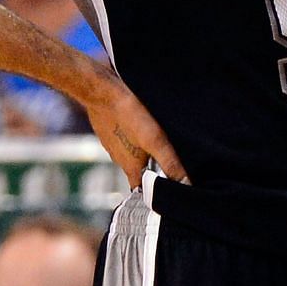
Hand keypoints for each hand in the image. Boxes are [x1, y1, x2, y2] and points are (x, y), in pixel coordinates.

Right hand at [83, 73, 187, 187]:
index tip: (168, 190)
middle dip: (153, 171)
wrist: (102, 93)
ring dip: (145, 153)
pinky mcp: (110, 131)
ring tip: (160, 144)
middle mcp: (119, 159)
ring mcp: (112, 144)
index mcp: (130, 167)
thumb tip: (184, 183)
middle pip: (138, 171)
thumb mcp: (154, 140)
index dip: (154, 192)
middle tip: (171, 164)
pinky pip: (125, 139)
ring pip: (131, 154)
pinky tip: (144, 127)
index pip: (141, 190)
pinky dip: (135, 138)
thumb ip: (169, 162)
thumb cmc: (128, 116)